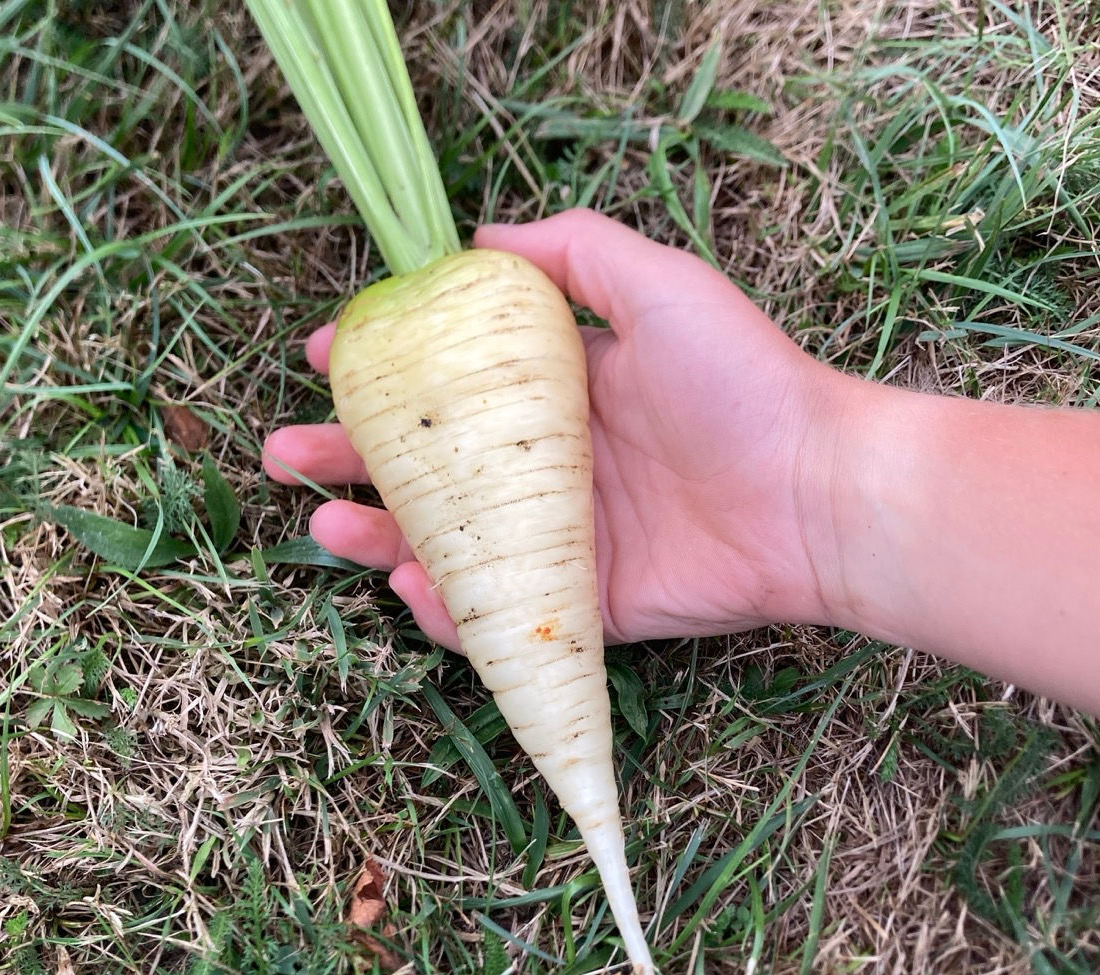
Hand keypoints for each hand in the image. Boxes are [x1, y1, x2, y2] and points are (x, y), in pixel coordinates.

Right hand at [262, 209, 842, 649]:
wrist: (814, 492)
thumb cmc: (740, 382)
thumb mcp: (657, 285)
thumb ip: (574, 252)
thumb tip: (479, 240)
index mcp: (558, 392)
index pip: (448, 379)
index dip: (380, 369)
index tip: (320, 358)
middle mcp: (549, 465)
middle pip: (429, 466)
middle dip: (350, 460)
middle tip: (285, 455)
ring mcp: (562, 538)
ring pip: (448, 543)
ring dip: (379, 537)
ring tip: (327, 523)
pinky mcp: (584, 603)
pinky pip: (498, 610)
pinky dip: (447, 609)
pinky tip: (410, 586)